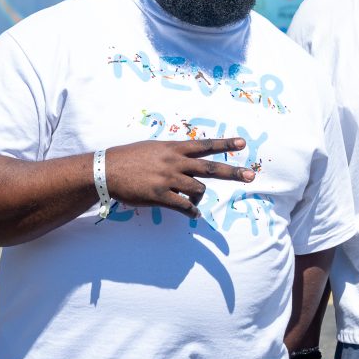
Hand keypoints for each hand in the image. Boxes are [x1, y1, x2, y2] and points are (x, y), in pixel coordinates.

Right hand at [106, 138, 253, 217]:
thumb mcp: (153, 148)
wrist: (107, 170)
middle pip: (211, 168)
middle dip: (233, 172)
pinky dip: (191, 211)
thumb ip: (171, 152)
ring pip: (198, 190)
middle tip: (251, 176)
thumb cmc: (129, 158)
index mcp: (173, 148)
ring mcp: (168, 179)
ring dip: (199, 198)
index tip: (242, 143)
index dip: (224, 144)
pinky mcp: (160, 195)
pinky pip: (183, 206)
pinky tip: (193, 214)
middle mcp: (175, 162)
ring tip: (194, 203)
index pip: (205, 145)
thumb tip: (184, 155)